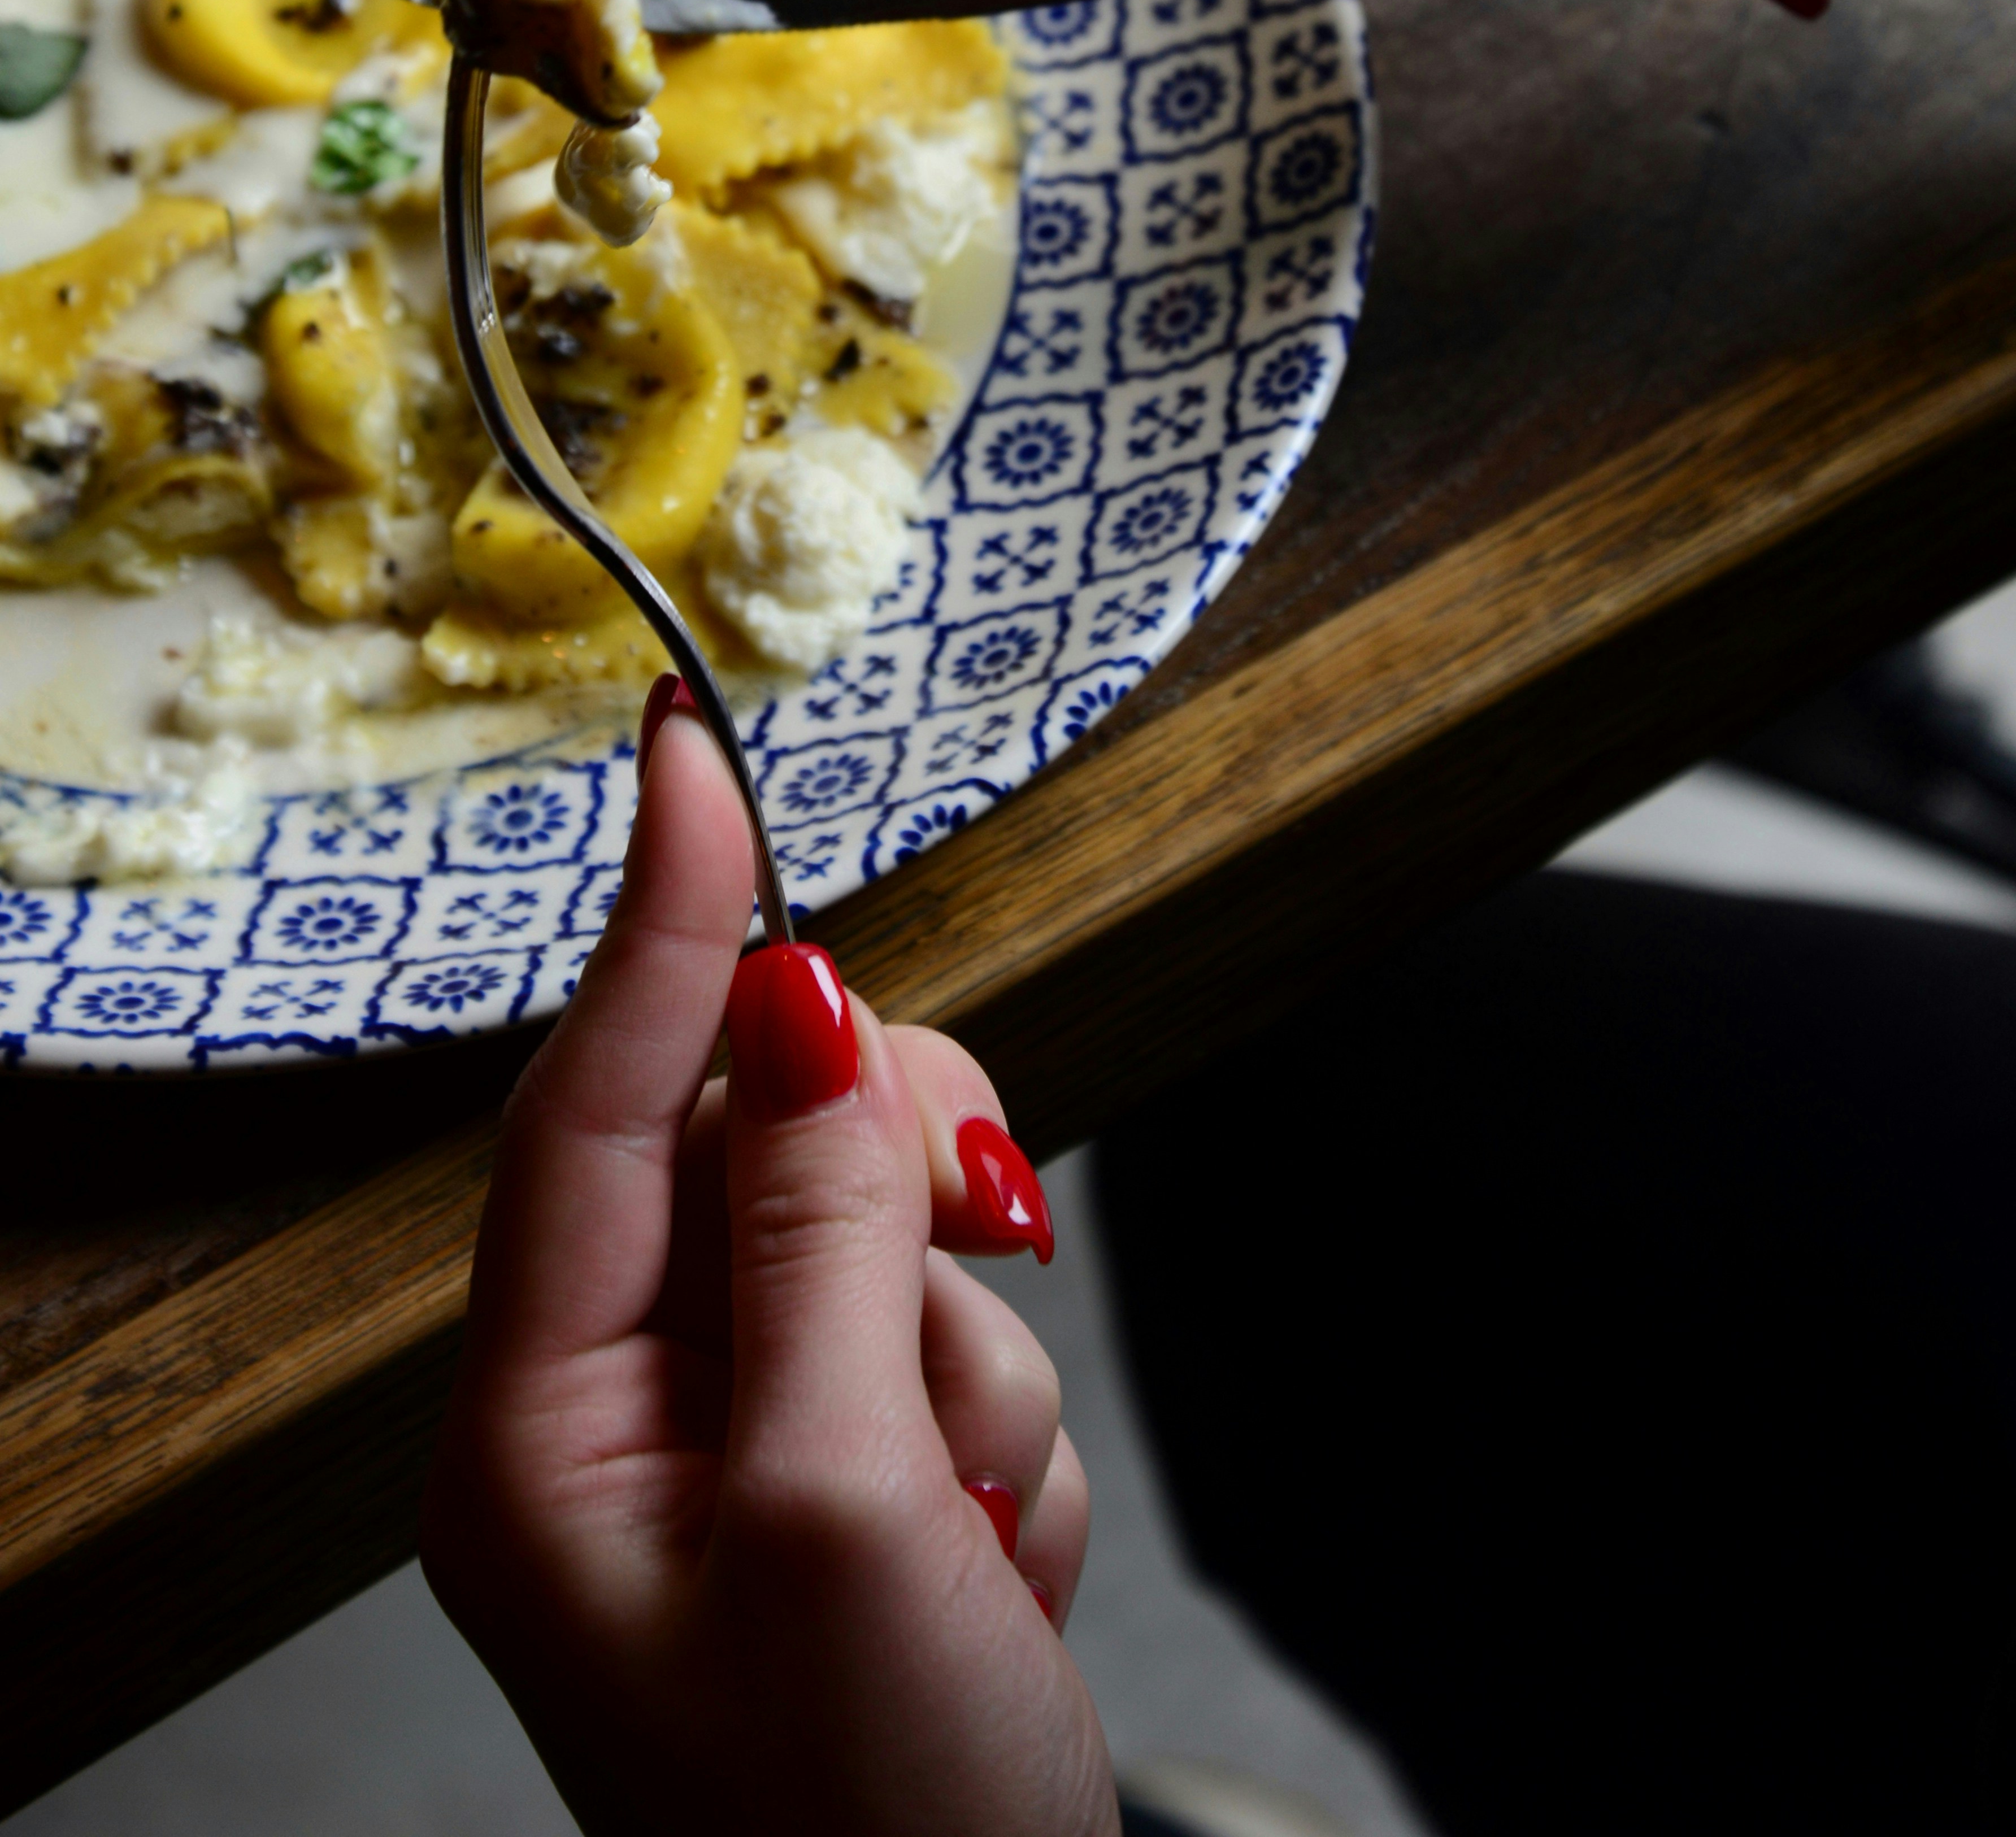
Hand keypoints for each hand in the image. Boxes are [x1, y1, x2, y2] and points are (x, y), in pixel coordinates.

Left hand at [422, 682, 1113, 1836]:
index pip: (590, 1104)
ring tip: (964, 1537)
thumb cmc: (867, 1833)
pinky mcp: (849, 1466)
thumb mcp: (845, 1517)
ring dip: (968, 1367)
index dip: (654, 918)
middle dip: (892, 1206)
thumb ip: (820, 1241)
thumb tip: (809, 1013)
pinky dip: (999, 1438)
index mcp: (547, 1434)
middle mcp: (627, 1416)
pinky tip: (983, 1572)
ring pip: (887, 1237)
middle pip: (764, 1143)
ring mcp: (747, 1442)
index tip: (684, 754)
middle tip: (962, 1284)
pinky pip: (951, 1338)